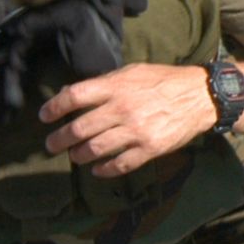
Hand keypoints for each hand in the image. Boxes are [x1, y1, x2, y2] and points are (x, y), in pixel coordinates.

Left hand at [40, 63, 216, 177]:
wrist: (199, 96)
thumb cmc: (163, 81)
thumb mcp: (132, 72)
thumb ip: (103, 83)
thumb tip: (69, 93)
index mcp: (117, 86)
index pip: (75, 96)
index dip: (55, 107)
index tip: (44, 117)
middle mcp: (123, 109)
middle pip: (80, 128)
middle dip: (60, 139)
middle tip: (51, 145)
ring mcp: (136, 131)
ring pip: (96, 149)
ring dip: (79, 156)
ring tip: (74, 156)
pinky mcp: (150, 149)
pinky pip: (120, 164)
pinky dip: (104, 170)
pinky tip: (97, 169)